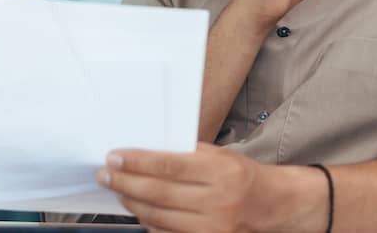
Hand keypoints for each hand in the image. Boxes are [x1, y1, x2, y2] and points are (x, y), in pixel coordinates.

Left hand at [97, 143, 326, 232]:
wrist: (271, 205)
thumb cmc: (241, 175)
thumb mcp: (218, 155)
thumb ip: (184, 154)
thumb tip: (141, 153)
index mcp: (220, 171)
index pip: (168, 166)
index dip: (136, 162)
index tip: (113, 157)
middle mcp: (217, 200)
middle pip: (158, 193)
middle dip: (125, 182)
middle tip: (105, 174)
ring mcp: (212, 226)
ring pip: (158, 216)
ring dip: (132, 202)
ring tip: (118, 190)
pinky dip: (148, 222)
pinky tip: (138, 210)